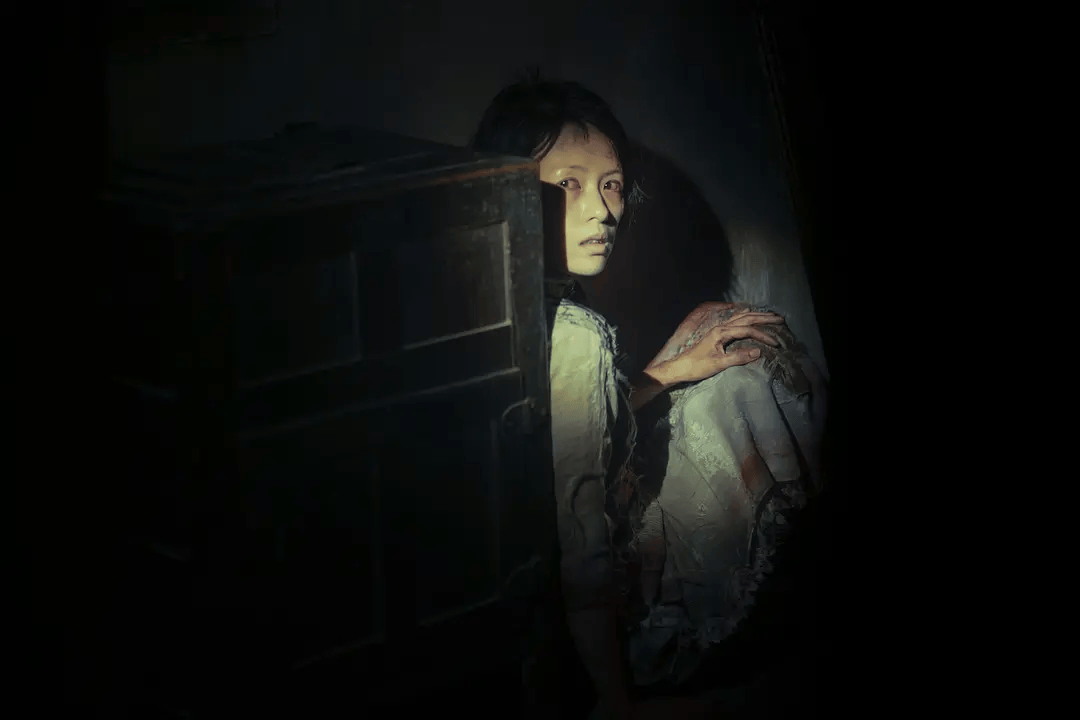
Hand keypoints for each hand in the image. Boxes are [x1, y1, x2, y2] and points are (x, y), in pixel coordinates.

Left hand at [662, 308, 783, 384]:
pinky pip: (736, 322)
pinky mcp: (718, 334)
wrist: (681, 367)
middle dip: (764, 318)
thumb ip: (738, 357)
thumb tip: (758, 352)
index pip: (747, 330)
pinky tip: (752, 319)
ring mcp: (719, 329)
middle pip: (746, 318)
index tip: (775, 343)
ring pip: (741, 317)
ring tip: (771, 316)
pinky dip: (748, 319)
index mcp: (721, 332)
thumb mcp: (719, 364)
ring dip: (757, 316)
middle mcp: (721, 327)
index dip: (762, 335)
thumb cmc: (698, 366)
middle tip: (781, 318)